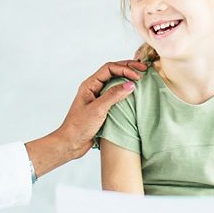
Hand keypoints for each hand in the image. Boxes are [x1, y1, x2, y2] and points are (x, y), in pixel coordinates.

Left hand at [26, 59, 145, 178]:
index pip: (109, 68)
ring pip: (115, 83)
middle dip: (128, 68)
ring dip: (127, 79)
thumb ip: (113, 95)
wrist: (70, 144)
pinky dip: (125, 92)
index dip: (124, 69)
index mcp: (90, 85)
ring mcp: (98, 98)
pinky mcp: (102, 108)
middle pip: (113, 72)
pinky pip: (115, 95)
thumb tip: (131, 84)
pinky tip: (133, 94)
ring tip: (141, 78)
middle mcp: (94, 88)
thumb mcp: (98, 109)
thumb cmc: (79, 127)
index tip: (137, 76)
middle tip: (143, 69)